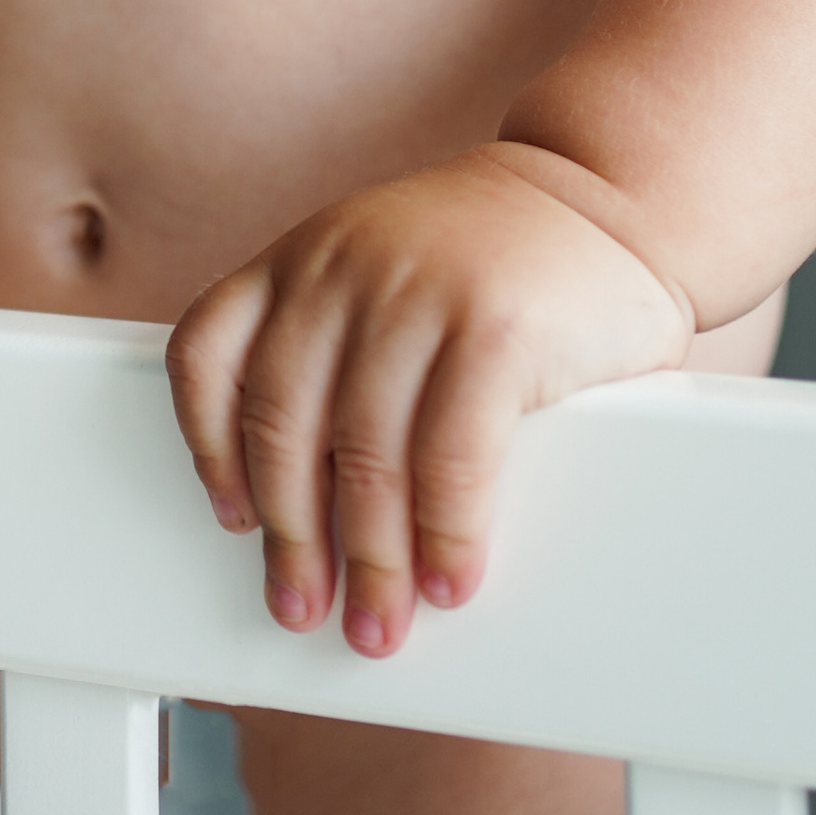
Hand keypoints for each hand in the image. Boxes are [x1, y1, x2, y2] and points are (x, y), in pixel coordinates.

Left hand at [165, 149, 694, 658]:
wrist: (607, 194)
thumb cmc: (493, 260)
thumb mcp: (382, 273)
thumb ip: (336, 347)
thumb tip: (309, 501)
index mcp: (301, 258)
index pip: (209, 355)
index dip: (208, 449)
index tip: (232, 520)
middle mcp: (343, 268)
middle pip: (283, 425)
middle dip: (292, 538)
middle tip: (304, 608)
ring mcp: (419, 293)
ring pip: (366, 455)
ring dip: (370, 559)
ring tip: (378, 620)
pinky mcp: (497, 327)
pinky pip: (450, 456)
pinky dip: (446, 533)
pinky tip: (449, 577)